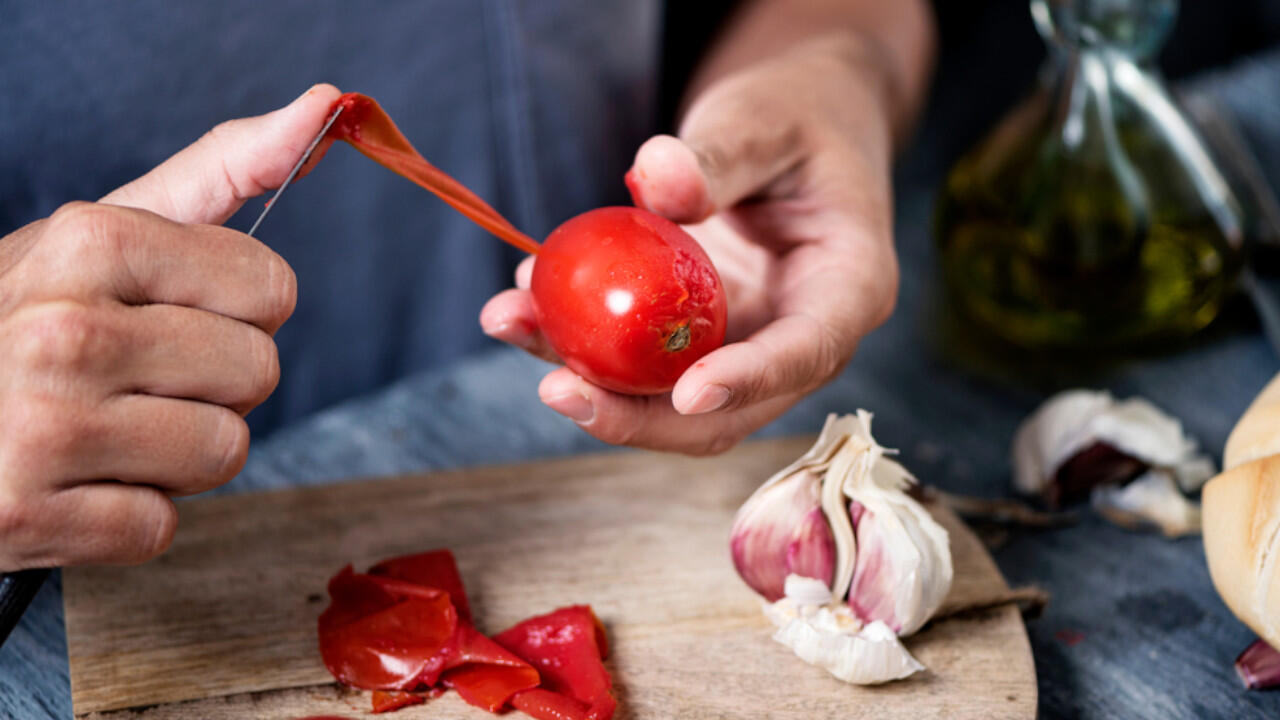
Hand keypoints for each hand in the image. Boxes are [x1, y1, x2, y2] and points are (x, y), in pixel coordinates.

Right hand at [0, 84, 341, 568]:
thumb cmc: (25, 318)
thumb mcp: (104, 233)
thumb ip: (223, 171)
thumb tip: (324, 105)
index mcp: (90, 243)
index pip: (272, 289)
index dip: (238, 311)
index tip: (174, 313)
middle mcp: (63, 329)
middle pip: (257, 372)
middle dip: (213, 383)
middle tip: (129, 378)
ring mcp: (40, 428)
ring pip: (223, 452)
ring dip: (179, 454)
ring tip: (103, 431)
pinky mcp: (25, 518)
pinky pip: (159, 528)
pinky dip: (126, 515)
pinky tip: (70, 483)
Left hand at [481, 38, 899, 454]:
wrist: (796, 121)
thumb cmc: (799, 113)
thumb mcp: (765, 118)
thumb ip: (719, 155)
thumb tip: (655, 179)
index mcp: (848, 288)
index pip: (805, 352)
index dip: (748, 381)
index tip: (687, 394)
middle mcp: (798, 334)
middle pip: (726, 411)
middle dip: (639, 417)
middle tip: (558, 389)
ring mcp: (742, 343)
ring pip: (668, 398)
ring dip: (588, 383)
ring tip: (509, 322)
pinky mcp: (695, 335)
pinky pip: (638, 359)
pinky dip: (580, 342)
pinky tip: (523, 301)